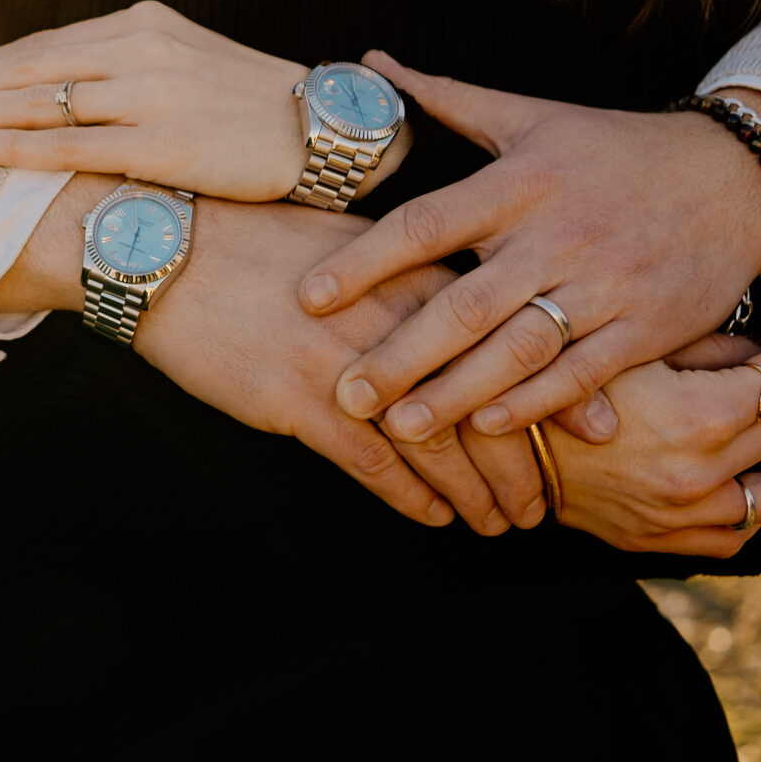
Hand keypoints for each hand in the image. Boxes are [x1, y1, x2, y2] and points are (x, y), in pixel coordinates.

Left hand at [0, 1, 339, 200]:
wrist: (327, 130)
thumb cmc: (250, 107)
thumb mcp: (184, 65)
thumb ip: (125, 70)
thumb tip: (61, 93)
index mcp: (141, 25)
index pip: (43, 46)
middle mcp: (138, 49)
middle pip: (27, 66)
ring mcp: (148, 93)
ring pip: (37, 101)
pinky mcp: (159, 141)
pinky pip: (68, 145)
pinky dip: (13, 147)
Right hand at [134, 198, 528, 529]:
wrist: (167, 251)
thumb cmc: (251, 240)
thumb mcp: (345, 239)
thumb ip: (405, 272)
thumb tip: (453, 301)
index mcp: (411, 274)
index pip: (507, 340)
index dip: (554, 393)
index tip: (593, 428)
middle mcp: (392, 321)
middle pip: (484, 403)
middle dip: (523, 462)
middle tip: (548, 500)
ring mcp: (346, 365)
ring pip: (436, 445)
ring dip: (474, 493)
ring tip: (500, 523)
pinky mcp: (297, 402)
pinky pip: (372, 464)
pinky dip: (410, 498)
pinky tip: (434, 519)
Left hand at [301, 53, 760, 457]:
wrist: (738, 176)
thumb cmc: (615, 148)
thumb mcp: (531, 116)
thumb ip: (446, 97)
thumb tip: (371, 60)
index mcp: (519, 184)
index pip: (426, 224)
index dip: (364, 263)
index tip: (308, 300)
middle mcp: (557, 235)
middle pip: (465, 303)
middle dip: (400, 353)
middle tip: (345, 395)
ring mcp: (604, 284)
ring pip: (519, 347)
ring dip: (457, 392)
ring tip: (401, 428)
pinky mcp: (645, 327)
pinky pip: (582, 371)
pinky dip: (535, 401)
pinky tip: (486, 425)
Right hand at [542, 304, 760, 556]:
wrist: (491, 439)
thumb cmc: (553, 378)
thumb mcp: (629, 345)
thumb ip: (704, 346)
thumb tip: (753, 350)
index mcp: (701, 419)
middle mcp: (699, 475)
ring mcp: (679, 515)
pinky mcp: (655, 538)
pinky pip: (732, 537)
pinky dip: (750, 510)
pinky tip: (744, 477)